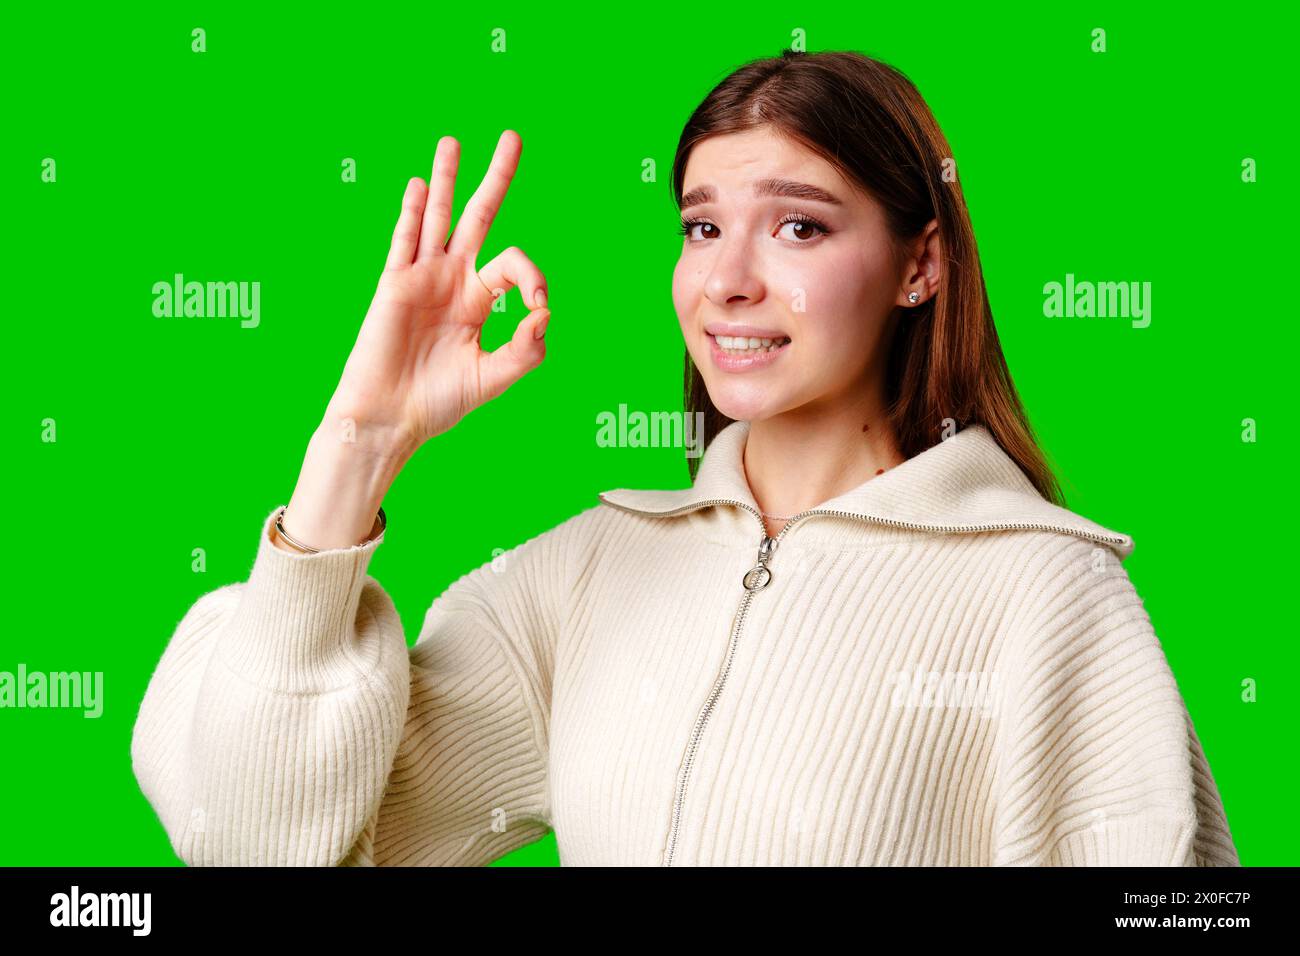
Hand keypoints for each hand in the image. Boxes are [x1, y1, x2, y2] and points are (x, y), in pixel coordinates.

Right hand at [326, 129, 549, 457]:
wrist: (391, 417)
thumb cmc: (438, 402)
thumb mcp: (494, 376)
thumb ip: (526, 349)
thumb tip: (544, 312)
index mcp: (477, 300)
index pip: (514, 265)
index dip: (534, 278)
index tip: (539, 306)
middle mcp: (452, 281)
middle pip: (478, 218)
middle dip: (496, 179)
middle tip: (513, 137)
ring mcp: (422, 278)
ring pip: (438, 218)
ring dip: (447, 179)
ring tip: (453, 141)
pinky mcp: (394, 285)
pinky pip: (404, 242)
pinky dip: (413, 214)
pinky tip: (421, 186)